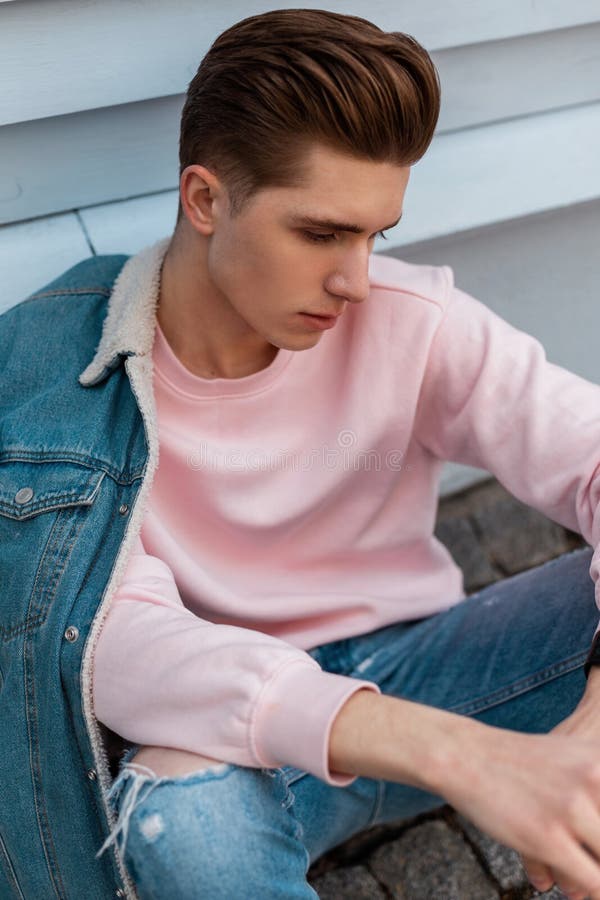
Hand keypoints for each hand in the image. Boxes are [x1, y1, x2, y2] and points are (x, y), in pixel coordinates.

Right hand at [520, 672, 599, 897]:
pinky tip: (576, 887)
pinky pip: (594, 882)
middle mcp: (595, 778)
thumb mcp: (574, 760)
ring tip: (580, 880)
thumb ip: (596, 786)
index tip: (594, 831)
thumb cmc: (520, 762)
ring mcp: (572, 809)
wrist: (465, 755)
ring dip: (598, 875)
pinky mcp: (549, 838)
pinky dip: (593, 891)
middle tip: (586, 846)